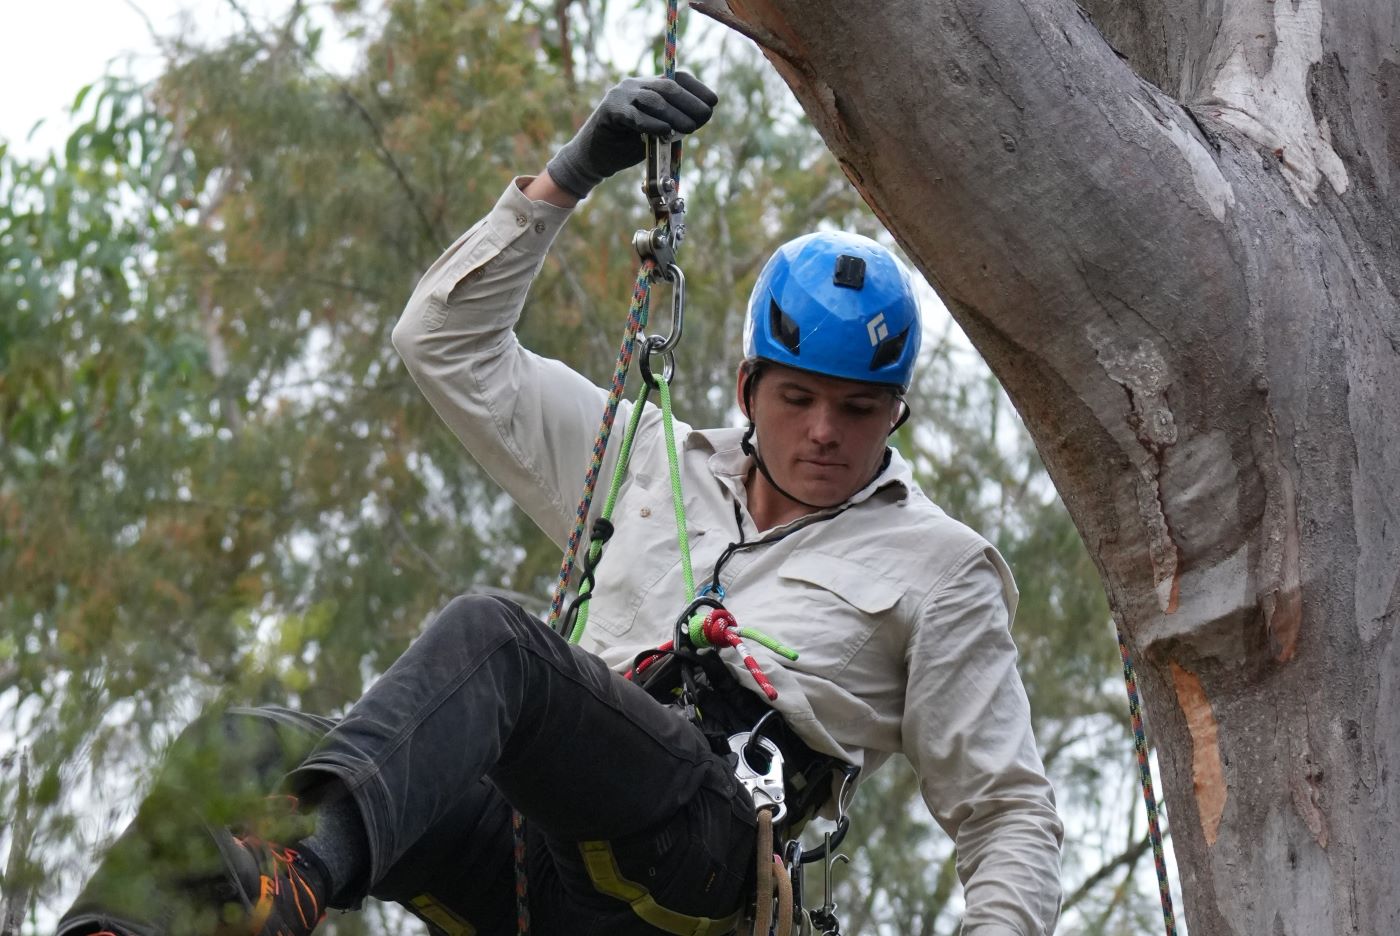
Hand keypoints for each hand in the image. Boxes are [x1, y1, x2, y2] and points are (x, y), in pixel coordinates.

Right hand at [545, 72, 717, 198]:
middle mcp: (634, 85)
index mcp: (648, 86)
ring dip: (676, 115)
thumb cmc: (628, 145)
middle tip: (705, 118)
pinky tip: (666, 131)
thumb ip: (673, 121)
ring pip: (654, 100)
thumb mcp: (656, 130)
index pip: (677, 78)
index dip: (697, 89)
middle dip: (690, 103)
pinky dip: (653, 124)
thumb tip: (699, 117)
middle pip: (668, 87)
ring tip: (690, 129)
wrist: (594, 157)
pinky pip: (635, 116)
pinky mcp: (610, 112)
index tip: (713, 103)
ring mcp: (621, 96)